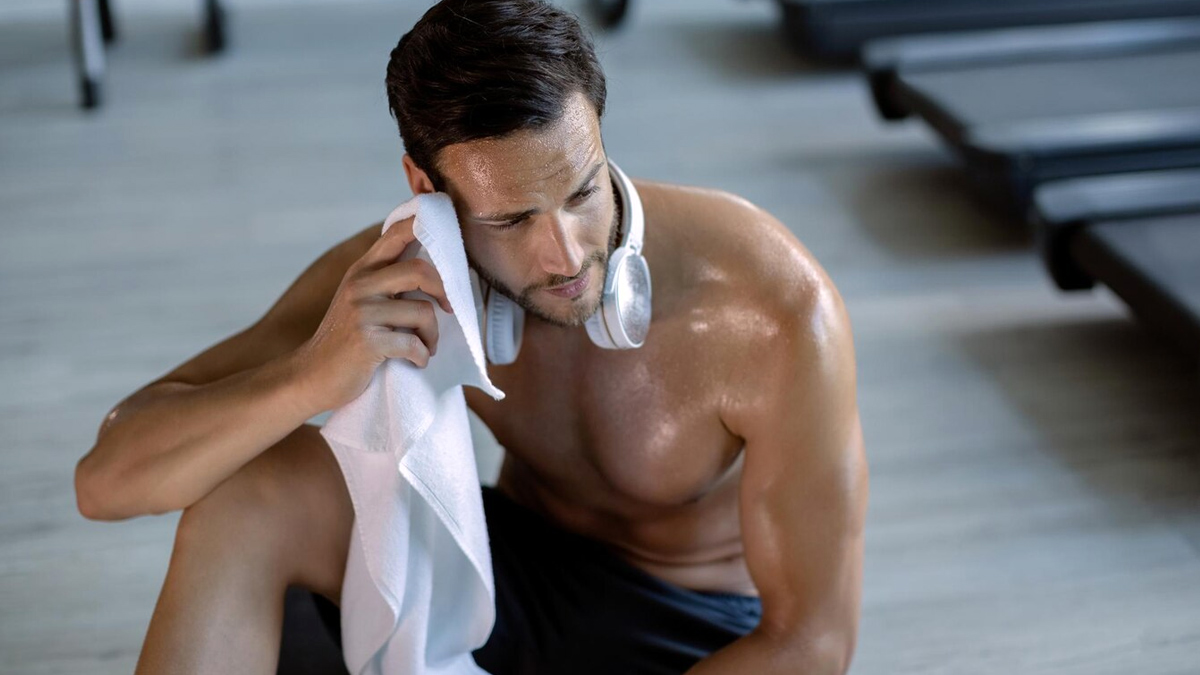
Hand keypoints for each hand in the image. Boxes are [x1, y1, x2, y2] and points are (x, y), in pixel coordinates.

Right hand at [293, 216, 453, 410]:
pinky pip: (413, 344)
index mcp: (362, 270)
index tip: (447, 238)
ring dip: (432, 335)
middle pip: (420, 270)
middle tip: (448, 309)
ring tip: (426, 346)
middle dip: (444, 292)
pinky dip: (421, 356)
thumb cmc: (345, 340)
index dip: (425, 224)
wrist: (311, 376)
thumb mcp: (360, 299)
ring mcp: (362, 312)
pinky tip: (415, 361)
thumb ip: (386, 278)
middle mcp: (360, 284)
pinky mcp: (366, 341)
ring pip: (423, 311)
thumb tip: (431, 264)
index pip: (397, 232)